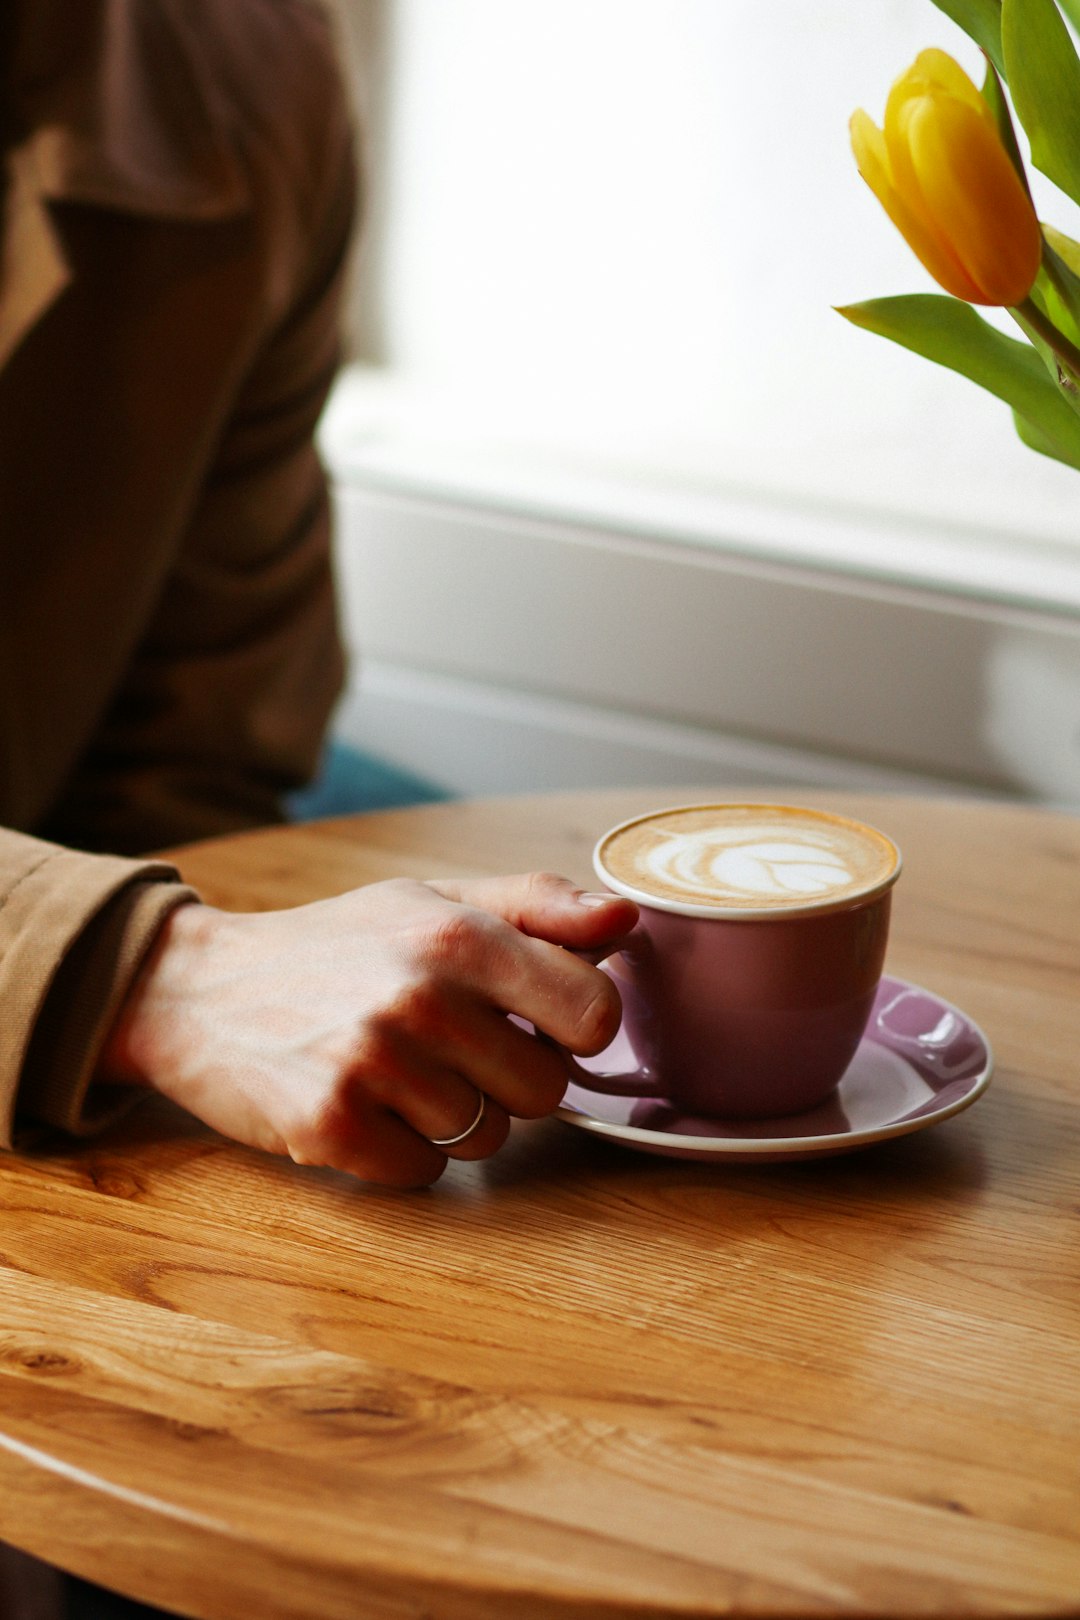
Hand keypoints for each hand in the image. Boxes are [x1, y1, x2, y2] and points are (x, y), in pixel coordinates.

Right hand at [99, 873, 637, 1185]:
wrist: (200, 987)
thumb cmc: (337, 943)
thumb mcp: (433, 901)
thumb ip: (538, 907)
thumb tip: (629, 918)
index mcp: (461, 935)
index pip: (596, 1013)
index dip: (574, 1025)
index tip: (536, 1018)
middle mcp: (423, 997)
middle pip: (546, 1090)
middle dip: (509, 1076)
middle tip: (449, 1045)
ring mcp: (375, 1065)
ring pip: (488, 1138)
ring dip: (452, 1116)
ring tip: (397, 1069)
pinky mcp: (332, 1127)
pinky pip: (425, 1173)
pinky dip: (401, 1151)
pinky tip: (363, 1103)